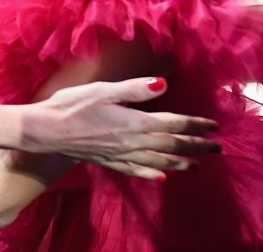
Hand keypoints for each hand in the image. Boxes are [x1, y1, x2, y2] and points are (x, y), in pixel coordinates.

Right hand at [24, 77, 220, 179]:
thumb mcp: (103, 90)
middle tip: (217, 148)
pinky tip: (160, 177)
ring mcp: (120, 154)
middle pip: (171, 145)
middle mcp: (132, 142)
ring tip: (197, 165)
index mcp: (135, 122)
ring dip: (180, 163)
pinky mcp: (108, 161)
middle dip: (196, 146)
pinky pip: (135, 170)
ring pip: (158, 161)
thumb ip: (135, 89)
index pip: (173, 123)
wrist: (45, 131)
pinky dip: (151, 173)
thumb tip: (163, 85)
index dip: (195, 124)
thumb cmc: (71, 106)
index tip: (214, 126)